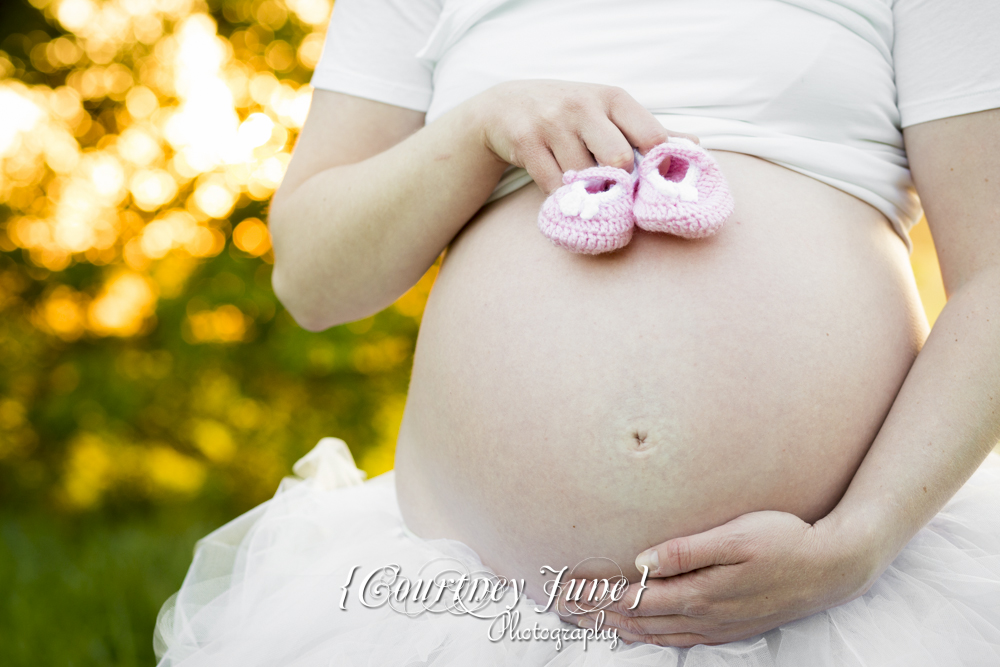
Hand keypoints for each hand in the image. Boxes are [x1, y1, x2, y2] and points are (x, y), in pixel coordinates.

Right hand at [472, 80, 697, 193]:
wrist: (506, 105)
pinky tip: (563, 192)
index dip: (658, 167)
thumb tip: (695, 144)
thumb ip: (649, 130)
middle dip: (619, 183)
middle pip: (618, 159)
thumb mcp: (608, 112)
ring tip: (586, 192)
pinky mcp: (526, 143)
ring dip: (587, 192)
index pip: (651, 135)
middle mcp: (583, 106)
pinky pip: (553, 187)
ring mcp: (552, 123)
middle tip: (616, 194)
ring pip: (583, 178)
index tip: (651, 183)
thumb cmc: (569, 113)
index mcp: (613, 98)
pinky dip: (562, 198)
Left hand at [575, 510, 885, 647]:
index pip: (634, 599)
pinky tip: (637, 632)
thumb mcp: (736, 536)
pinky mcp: (728, 628)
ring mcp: (716, 626)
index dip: (598, 596)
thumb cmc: (785, 541)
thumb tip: (642, 560)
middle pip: (637, 620)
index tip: (567, 588)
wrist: (832, 569)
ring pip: (654, 633)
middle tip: (563, 605)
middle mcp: (703, 616)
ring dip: (618, 626)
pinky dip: (647, 636)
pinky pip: (676, 639)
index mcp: (699, 592)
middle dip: (598, 614)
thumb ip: (686, 550)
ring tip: (588, 619)